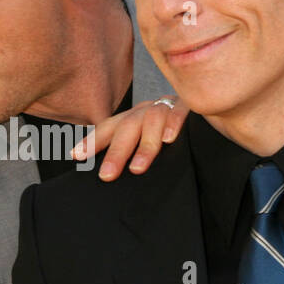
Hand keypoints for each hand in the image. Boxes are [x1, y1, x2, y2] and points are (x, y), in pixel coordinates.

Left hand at [72, 96, 188, 181]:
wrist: (207, 107)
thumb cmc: (176, 138)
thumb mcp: (150, 144)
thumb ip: (133, 155)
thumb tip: (110, 177)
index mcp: (134, 119)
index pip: (109, 128)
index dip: (93, 141)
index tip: (76, 156)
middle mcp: (147, 110)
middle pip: (127, 127)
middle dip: (116, 152)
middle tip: (107, 175)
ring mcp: (168, 106)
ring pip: (151, 120)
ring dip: (144, 146)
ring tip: (137, 168)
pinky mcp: (190, 105)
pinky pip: (180, 111)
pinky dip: (173, 124)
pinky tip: (169, 140)